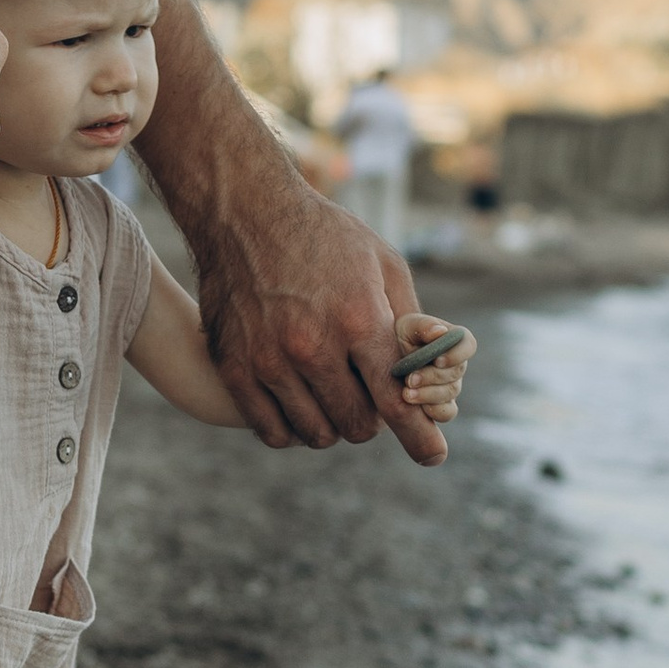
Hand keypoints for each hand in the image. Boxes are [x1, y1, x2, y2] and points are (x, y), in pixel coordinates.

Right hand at [192, 180, 446, 467]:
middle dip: (372, 419)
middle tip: (367, 395)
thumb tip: (430, 369)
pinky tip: (300, 405)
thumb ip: (409, 320)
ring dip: (333, 424)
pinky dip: (293, 428)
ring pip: (317, 434)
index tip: (433, 455)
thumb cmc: (324, 236)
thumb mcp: (383, 263)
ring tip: (332, 395)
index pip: (396, 402)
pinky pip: (272, 431)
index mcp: (357, 320)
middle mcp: (313, 347)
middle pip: (357, 425)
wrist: (245, 212)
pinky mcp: (235, 368)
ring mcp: (269, 361)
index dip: (419, 438)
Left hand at [391, 310, 473, 443]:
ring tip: (406, 394)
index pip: (468, 345)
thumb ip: (425, 326)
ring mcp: (451, 386)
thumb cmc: (403, 334)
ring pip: (449, 394)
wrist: (388, 354)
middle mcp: (457, 364)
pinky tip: (417, 408)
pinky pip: (446, 412)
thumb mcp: (410, 325)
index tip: (438, 360)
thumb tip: (439, 332)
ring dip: (427, 395)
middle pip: (455, 373)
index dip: (457, 355)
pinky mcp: (441, 404)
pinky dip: (434, 411)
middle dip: (431, 377)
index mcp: (455, 340)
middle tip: (410, 379)